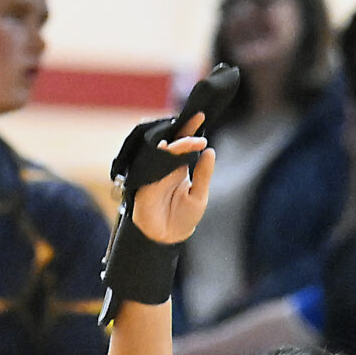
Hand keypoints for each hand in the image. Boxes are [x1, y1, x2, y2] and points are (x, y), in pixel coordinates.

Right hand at [129, 129, 214, 245]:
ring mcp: (156, 171)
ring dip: (177, 142)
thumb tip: (210, 151)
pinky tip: (167, 148)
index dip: (192, 130)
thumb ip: (204, 174)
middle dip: (184, 129)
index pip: (186, 144)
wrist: (166, 238)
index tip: (201, 116)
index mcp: (181, 167)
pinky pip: (150, 162)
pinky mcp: (145, 179)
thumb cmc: (183, 219)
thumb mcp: (199, 196)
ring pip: (163, 148)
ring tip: (193, 141)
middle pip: (174, 140)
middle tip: (197, 119)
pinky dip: (158, 154)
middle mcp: (167, 166)